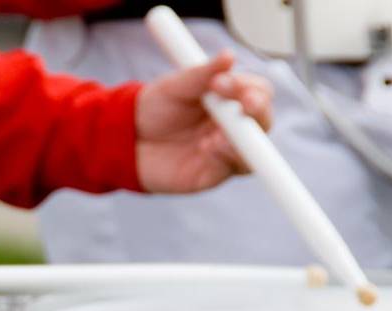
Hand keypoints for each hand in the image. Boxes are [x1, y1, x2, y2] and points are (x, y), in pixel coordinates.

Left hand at [134, 50, 272, 193]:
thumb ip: (202, 74)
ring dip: (243, 137)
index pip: (257, 91)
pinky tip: (209, 147)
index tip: (223, 83)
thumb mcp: (175, 86)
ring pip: (254, 147)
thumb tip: (228, 56)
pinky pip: (235, 167)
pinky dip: (228, 156)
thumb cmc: (155, 109)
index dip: (248, 88)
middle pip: (263, 119)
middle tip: (245, 103)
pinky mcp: (215, 174)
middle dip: (257, 110)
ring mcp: (227, 151)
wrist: (128, 141)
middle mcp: (234, 125)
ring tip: (220, 132)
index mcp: (230, 100)